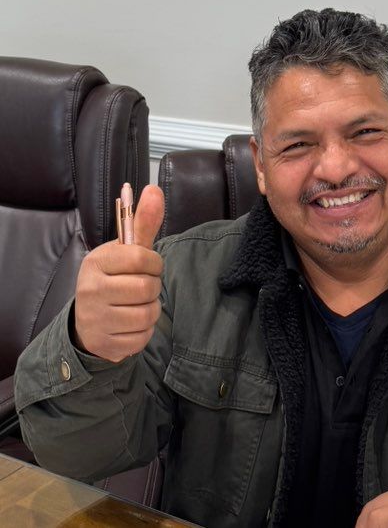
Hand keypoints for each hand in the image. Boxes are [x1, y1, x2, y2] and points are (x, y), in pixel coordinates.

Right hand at [73, 185, 164, 361]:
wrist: (89, 323)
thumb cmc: (113, 280)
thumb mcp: (125, 251)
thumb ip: (142, 222)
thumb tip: (154, 188)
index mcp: (96, 262)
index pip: (140, 257)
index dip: (153, 263)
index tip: (147, 266)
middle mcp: (91, 289)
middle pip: (147, 287)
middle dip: (153, 287)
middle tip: (142, 287)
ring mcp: (95, 318)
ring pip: (148, 313)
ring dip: (151, 309)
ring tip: (136, 304)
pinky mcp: (105, 343)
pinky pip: (143, 336)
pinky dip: (144, 330)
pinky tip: (131, 323)